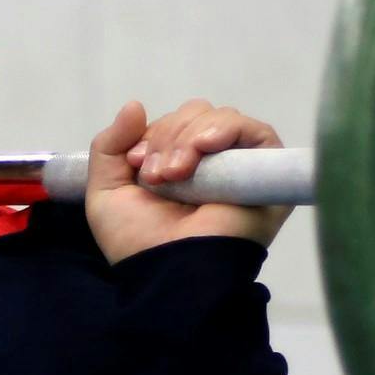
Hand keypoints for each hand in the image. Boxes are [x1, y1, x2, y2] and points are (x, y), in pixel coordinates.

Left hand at [83, 99, 291, 264]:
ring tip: (177, 173)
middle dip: (169, 136)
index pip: (173, 123)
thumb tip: (135, 105)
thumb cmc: (139, 242)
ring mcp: (241, 167)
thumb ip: (110, 146)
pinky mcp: (267, 172)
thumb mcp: (107, 192)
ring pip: (219, 119)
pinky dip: (225, 130)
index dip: (153, 134)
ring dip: (189, 138)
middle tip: (157, 175)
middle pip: (196, 114)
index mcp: (179, 167)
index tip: (138, 164)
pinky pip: (255, 130)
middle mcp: (213, 164)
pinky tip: (205, 149)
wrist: (169, 270)